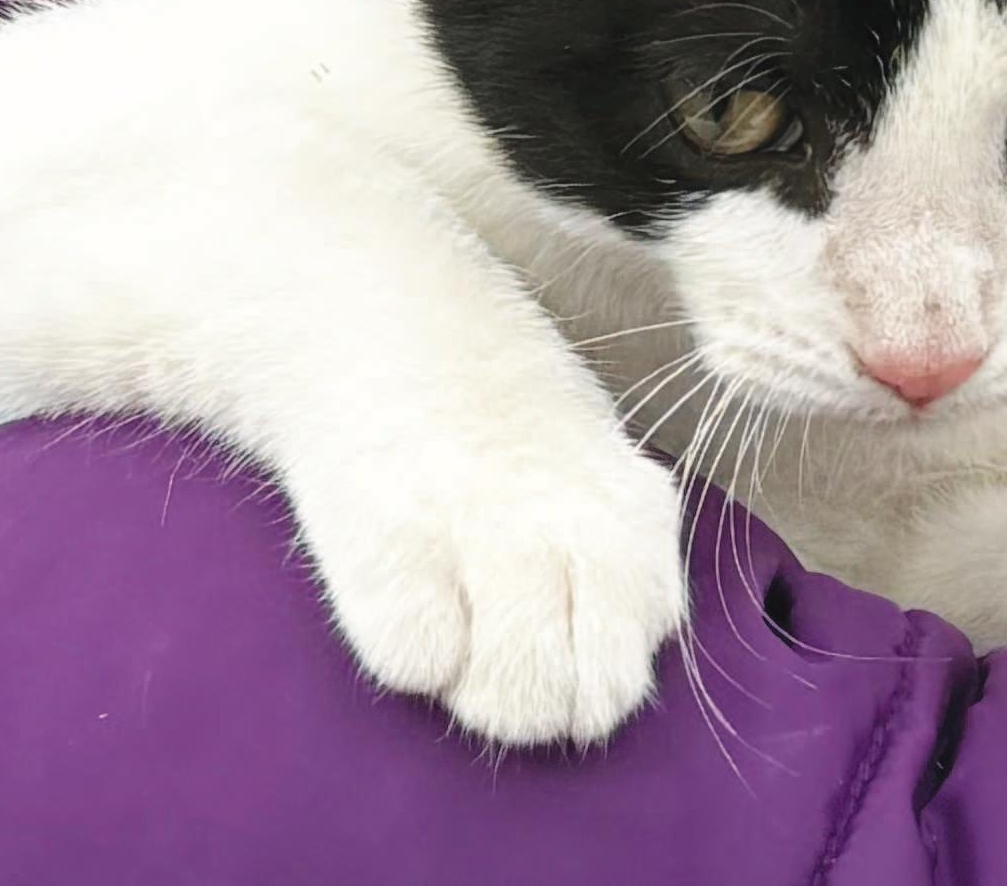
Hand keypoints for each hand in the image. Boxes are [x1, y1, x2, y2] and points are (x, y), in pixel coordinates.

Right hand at [275, 388, 689, 744]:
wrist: (355, 303)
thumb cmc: (473, 387)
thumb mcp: (583, 438)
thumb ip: (624, 529)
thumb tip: (642, 629)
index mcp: (625, 499)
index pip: (650, 628)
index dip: (603, 635)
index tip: (559, 589)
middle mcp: (568, 520)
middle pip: (594, 698)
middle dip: (544, 689)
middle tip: (494, 624)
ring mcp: (480, 531)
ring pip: (514, 703)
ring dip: (473, 680)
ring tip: (445, 608)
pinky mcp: (388, 543)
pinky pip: (415, 663)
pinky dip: (399, 641)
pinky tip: (393, 578)